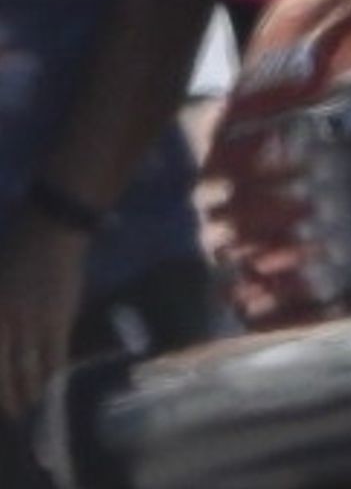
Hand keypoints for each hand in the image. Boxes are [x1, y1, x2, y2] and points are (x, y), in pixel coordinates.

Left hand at [0, 212, 88, 421]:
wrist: (51, 227)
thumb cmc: (18, 249)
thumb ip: (1, 315)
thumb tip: (7, 345)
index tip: (1, 399)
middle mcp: (4, 324)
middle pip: (2, 372)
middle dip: (8, 397)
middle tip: (14, 411)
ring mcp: (29, 323)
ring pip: (28, 371)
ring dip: (31, 392)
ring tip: (34, 402)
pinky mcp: (56, 320)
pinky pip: (54, 358)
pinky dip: (54, 375)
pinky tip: (55, 383)